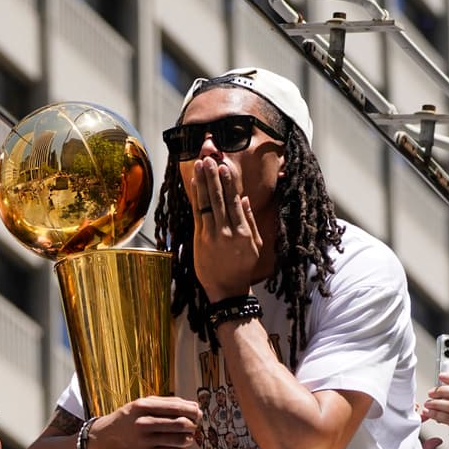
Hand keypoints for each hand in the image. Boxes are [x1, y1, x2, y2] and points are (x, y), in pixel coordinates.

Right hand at [87, 396, 200, 448]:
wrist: (105, 437)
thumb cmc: (127, 418)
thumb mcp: (141, 403)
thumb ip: (166, 402)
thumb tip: (193, 405)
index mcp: (143, 406)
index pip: (177, 407)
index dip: (193, 410)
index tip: (198, 412)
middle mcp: (144, 423)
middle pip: (182, 424)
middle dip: (193, 424)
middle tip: (194, 424)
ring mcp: (145, 440)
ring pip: (180, 440)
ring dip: (189, 438)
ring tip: (187, 435)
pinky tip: (179, 445)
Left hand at [189, 156, 262, 300]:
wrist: (227, 289)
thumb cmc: (242, 267)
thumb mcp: (254, 244)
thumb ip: (250, 220)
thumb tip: (243, 199)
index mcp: (243, 231)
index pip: (233, 201)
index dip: (228, 183)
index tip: (224, 166)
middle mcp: (227, 231)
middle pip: (219, 199)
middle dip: (213, 177)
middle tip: (209, 159)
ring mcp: (212, 236)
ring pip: (206, 204)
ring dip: (203, 183)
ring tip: (200, 166)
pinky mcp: (199, 240)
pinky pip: (197, 214)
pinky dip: (195, 198)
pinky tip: (194, 185)